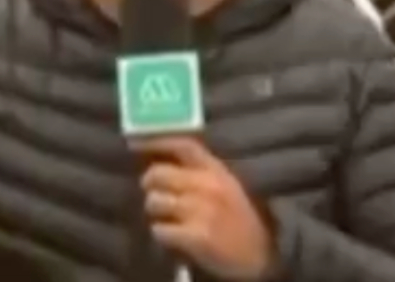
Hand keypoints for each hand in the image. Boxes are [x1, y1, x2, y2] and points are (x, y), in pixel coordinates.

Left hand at [133, 137, 275, 280]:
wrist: (260, 253)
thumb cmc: (238, 217)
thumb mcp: (226, 184)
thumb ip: (199, 170)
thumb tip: (162, 160)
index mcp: (216, 170)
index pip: (182, 145)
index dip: (155, 141)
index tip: (134, 143)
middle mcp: (207, 186)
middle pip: (158, 174)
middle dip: (150, 184)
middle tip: (155, 193)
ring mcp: (200, 211)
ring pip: (155, 202)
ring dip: (156, 211)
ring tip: (166, 217)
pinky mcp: (196, 236)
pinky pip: (160, 229)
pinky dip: (162, 233)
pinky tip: (172, 235)